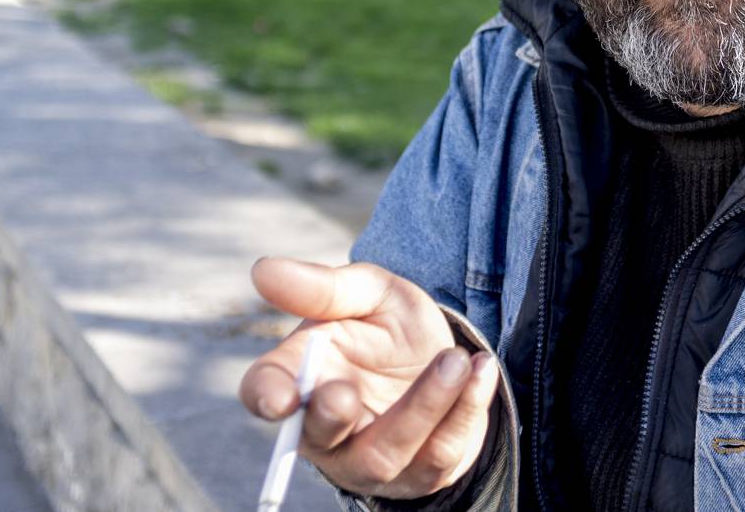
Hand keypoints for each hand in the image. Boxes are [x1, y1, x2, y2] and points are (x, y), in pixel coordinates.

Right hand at [240, 258, 500, 499]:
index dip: (266, 395)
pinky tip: (481, 370)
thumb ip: (324, 288)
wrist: (448, 356)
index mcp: (300, 377)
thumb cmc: (391, 327)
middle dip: (331, 415)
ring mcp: (371, 460)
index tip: (278, 398)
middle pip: (320, 437)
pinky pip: (440, 454)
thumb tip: (263, 270)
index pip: (265, 391)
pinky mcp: (421, 473)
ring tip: (455, 360)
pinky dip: (464, 411)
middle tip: (346, 392)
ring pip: (386, 452)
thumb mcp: (368, 293)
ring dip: (423, 405)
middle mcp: (327, 430)